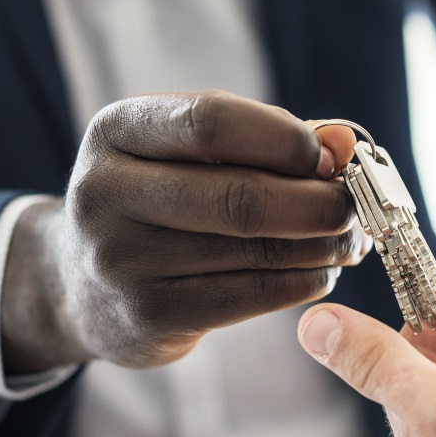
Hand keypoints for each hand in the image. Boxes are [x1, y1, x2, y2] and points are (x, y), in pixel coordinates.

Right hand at [2, 91, 366, 371]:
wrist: (80, 284)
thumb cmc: (160, 201)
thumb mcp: (190, 153)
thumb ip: (267, 138)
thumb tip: (343, 141)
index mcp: (116, 131)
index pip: (212, 121)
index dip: (286, 139)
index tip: (333, 157)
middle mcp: (106, 193)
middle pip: (241, 196)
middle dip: (318, 202)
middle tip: (355, 207)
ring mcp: (122, 260)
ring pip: (254, 250)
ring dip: (321, 245)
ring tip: (349, 239)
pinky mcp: (148, 316)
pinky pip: (251, 295)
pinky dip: (303, 281)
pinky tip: (322, 271)